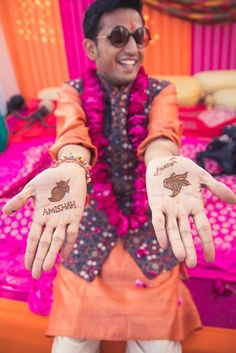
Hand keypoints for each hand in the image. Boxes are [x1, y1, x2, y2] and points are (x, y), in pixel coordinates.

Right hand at [2, 163, 86, 278]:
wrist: (68, 170)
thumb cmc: (50, 179)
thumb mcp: (32, 189)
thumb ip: (20, 200)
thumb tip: (5, 212)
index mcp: (40, 216)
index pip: (34, 238)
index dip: (30, 252)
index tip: (26, 266)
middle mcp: (52, 221)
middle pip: (44, 244)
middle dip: (40, 258)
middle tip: (36, 275)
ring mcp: (64, 219)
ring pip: (57, 241)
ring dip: (51, 254)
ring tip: (46, 268)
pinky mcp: (76, 215)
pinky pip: (73, 232)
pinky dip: (69, 243)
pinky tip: (65, 256)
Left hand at [146, 156, 235, 267]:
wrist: (164, 160)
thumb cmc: (183, 169)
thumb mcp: (202, 177)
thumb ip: (216, 188)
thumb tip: (235, 201)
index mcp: (195, 206)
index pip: (203, 228)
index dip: (207, 243)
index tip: (210, 259)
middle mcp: (182, 211)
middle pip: (186, 233)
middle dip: (189, 248)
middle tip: (192, 264)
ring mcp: (168, 208)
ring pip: (172, 230)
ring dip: (176, 243)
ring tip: (180, 257)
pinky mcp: (155, 203)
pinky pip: (158, 219)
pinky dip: (160, 231)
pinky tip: (164, 243)